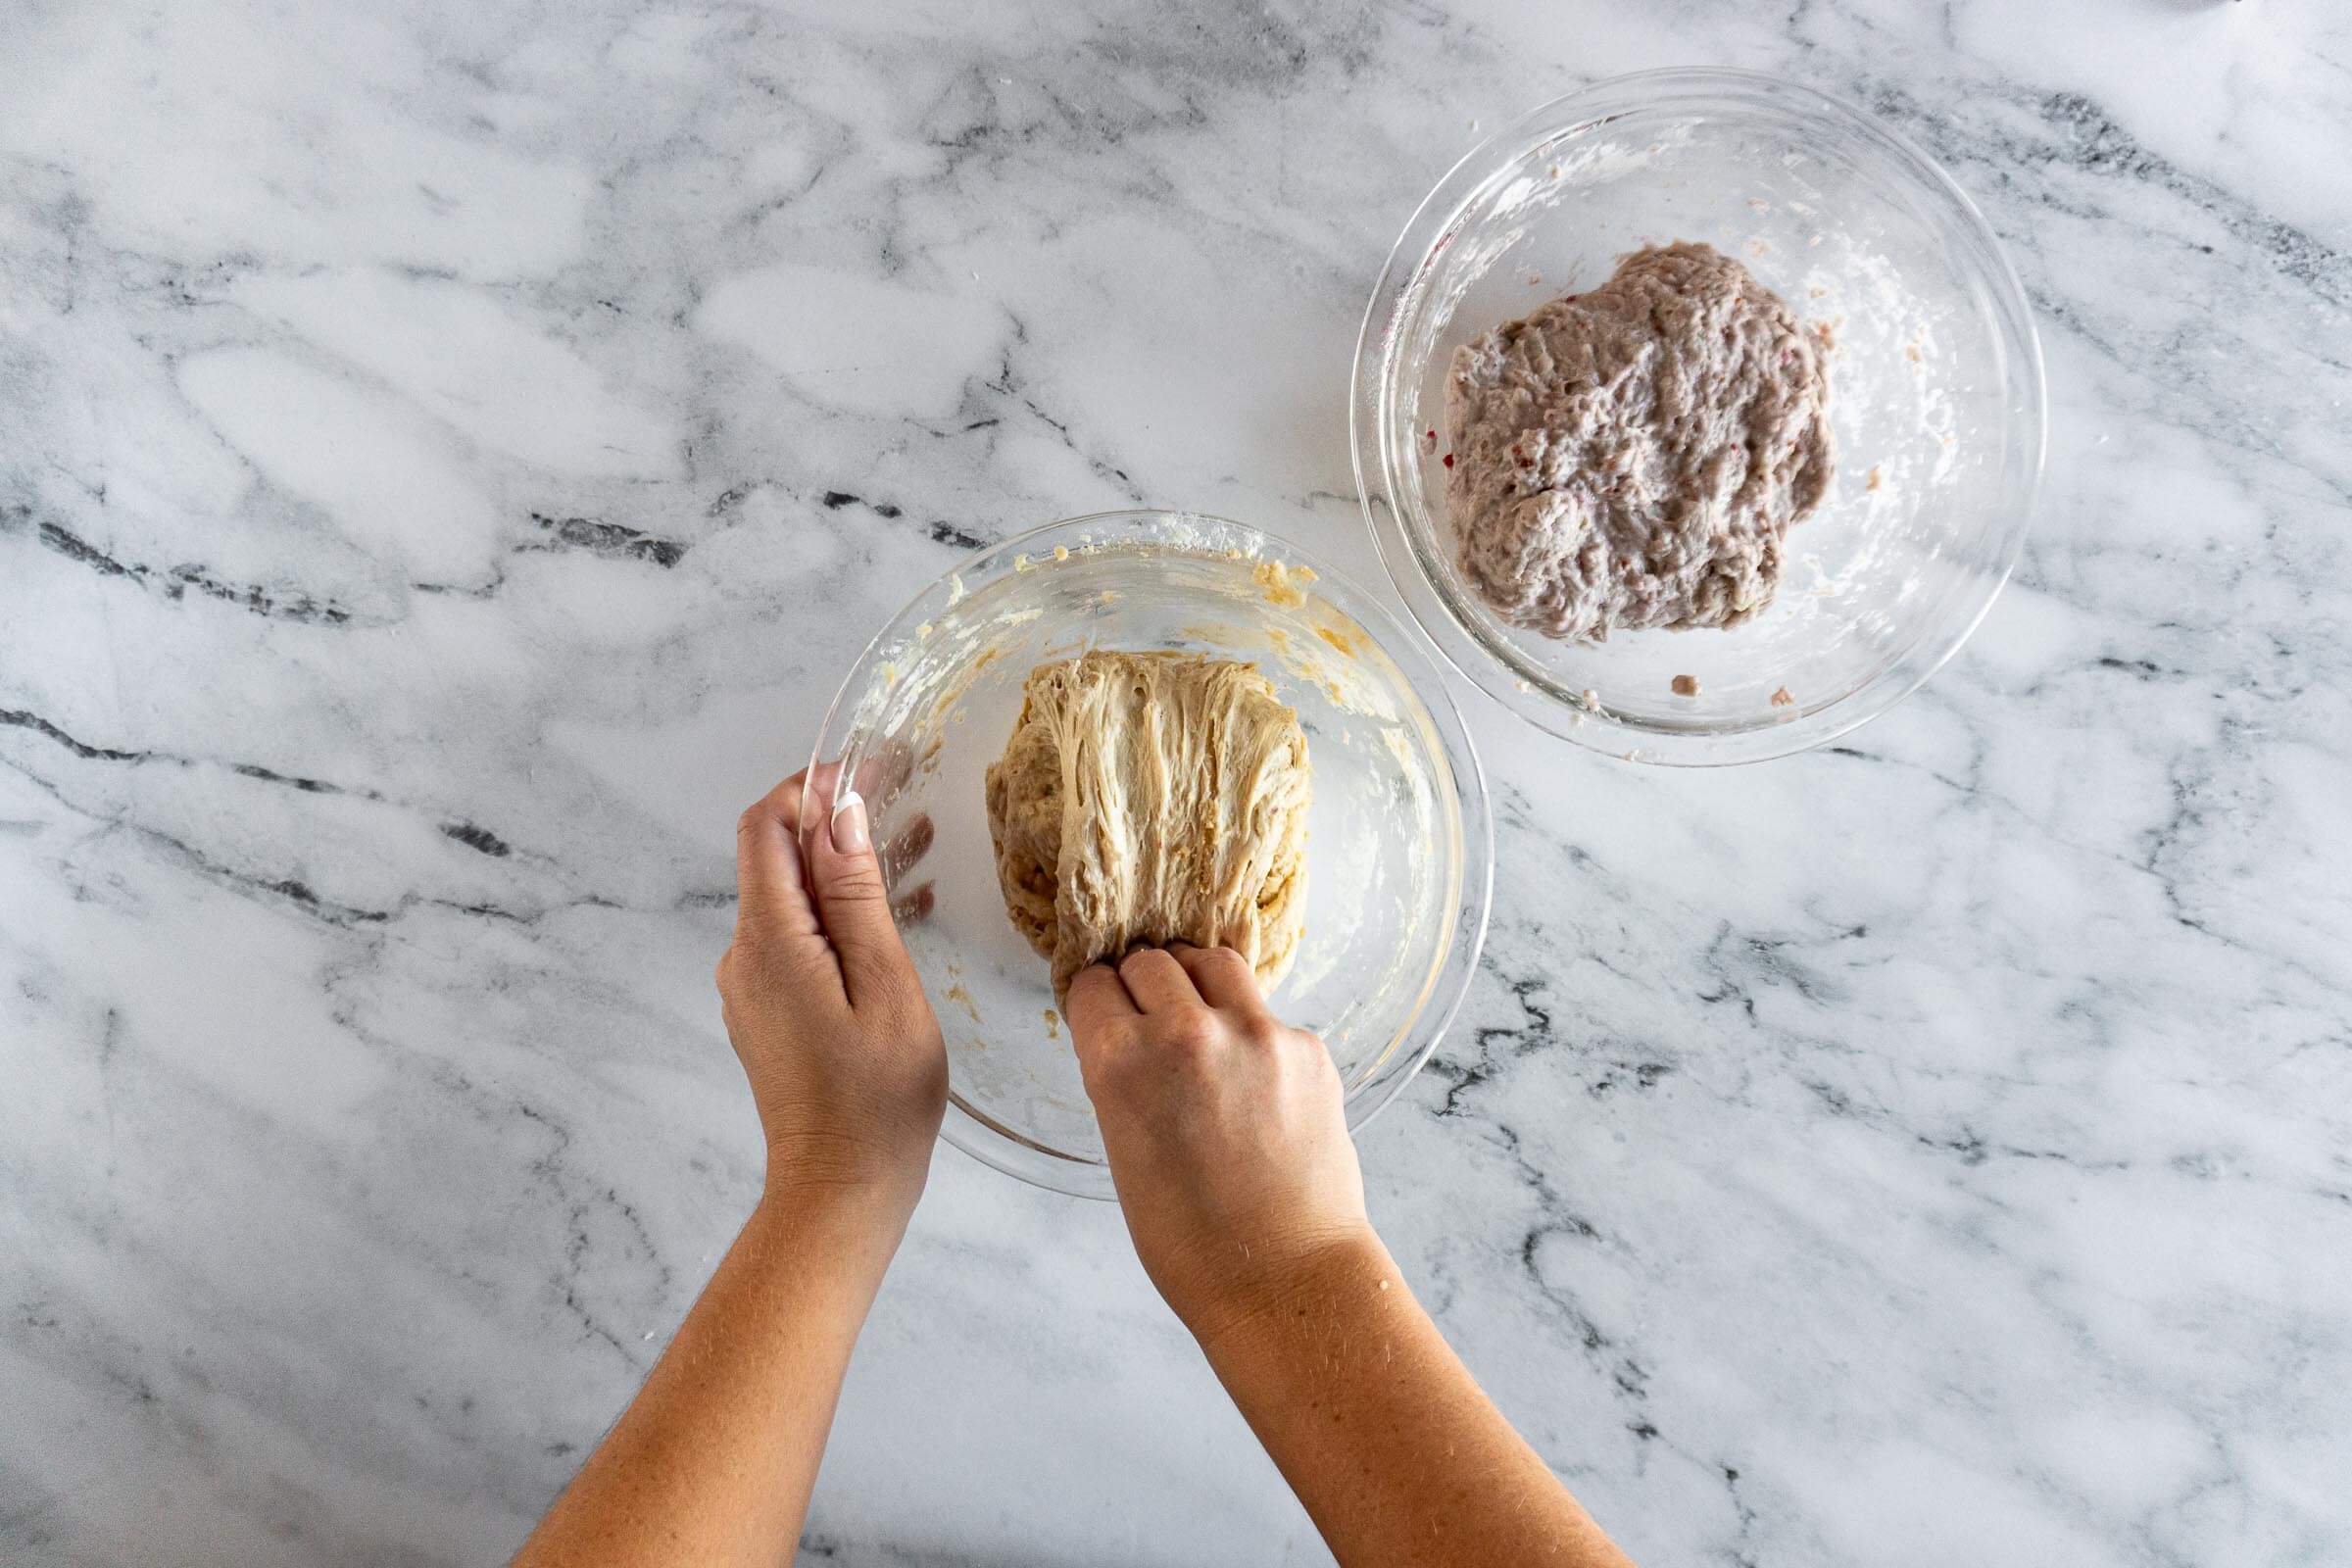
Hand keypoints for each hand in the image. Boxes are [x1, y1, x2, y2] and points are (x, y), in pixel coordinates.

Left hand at [718, 764, 946, 1225]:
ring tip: (920, 841)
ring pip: (797, 897)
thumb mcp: (884, 985)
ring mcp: (756, 985)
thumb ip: (856, 896)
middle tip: (907, 786)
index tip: (870, 768)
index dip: (811, 786)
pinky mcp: (773, 1009)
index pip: (764, 828)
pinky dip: (847, 911)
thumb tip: (839, 814)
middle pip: (779, 857)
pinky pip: (805, 937)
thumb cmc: (877, 1099)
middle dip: (838, 817)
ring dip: (850, 863)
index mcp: (769, 941)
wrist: (842, 1190)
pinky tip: (903, 906)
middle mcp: (747, 955)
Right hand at [1066, 945, 1372, 1336]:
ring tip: (1196, 1014)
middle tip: (1147, 1016)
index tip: (1102, 1008)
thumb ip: (1123, 1077)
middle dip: (1141, 985)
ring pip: (1212, 964)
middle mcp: (1186, 1031)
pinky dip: (1249, 1031)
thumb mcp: (1122, 1149)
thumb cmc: (1189, 1239)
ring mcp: (1255, 1033)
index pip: (1094, 983)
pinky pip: (1265, 1014)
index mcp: (1121, 1061)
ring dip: (1194, 981)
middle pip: (1150, 962)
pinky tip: (1249, 1078)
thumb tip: (1131, 1033)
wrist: (1284, 1278)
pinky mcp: (1306, 1047)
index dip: (1096, 998)